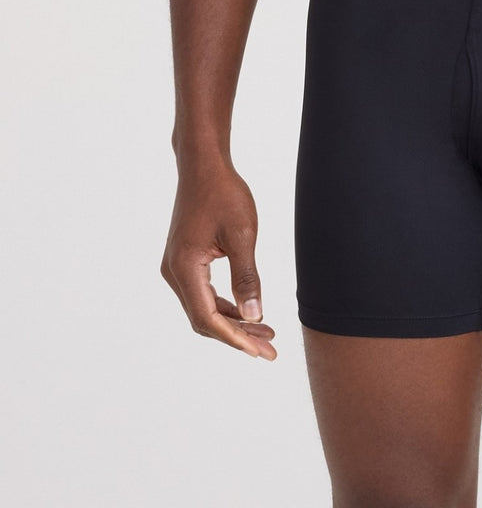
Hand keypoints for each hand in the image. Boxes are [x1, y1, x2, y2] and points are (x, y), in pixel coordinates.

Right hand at [160, 162, 276, 359]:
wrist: (203, 166)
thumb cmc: (224, 194)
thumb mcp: (243, 235)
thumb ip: (247, 277)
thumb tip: (255, 316)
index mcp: (185, 268)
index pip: (208, 318)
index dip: (235, 338)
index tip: (260, 352)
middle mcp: (174, 272)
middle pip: (204, 319)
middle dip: (237, 336)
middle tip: (270, 350)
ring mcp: (176, 267)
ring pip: (203, 308)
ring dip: (233, 322)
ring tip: (266, 334)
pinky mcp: (185, 260)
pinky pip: (203, 293)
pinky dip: (225, 305)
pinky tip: (249, 311)